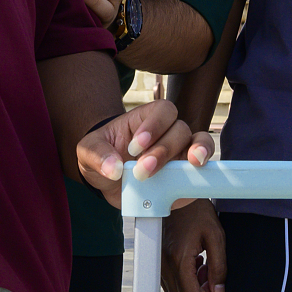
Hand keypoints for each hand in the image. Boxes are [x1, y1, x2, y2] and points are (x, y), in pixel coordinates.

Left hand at [76, 98, 213, 206]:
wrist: (108, 180)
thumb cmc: (102, 156)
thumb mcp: (88, 151)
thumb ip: (97, 155)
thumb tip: (114, 169)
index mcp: (146, 119)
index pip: (163, 111)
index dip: (155, 125)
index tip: (136, 146)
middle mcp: (168, 133)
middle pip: (180, 130)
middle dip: (163, 150)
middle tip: (143, 170)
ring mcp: (179, 153)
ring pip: (198, 143)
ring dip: (194, 153)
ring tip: (193, 163)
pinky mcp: (185, 175)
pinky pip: (202, 170)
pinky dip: (203, 172)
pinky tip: (196, 176)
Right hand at [162, 199, 226, 291]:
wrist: (179, 195)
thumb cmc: (197, 211)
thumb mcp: (216, 236)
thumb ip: (219, 267)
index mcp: (180, 259)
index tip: (213, 277)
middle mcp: (166, 264)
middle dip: (198, 290)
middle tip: (208, 270)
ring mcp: (160, 263)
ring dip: (190, 284)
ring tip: (201, 263)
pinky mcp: (159, 259)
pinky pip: (169, 281)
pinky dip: (182, 278)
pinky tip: (192, 261)